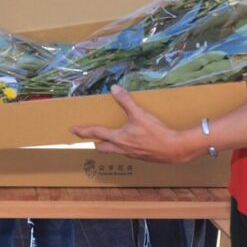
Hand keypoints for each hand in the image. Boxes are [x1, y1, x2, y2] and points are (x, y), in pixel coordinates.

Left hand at [71, 88, 193, 161]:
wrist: (173, 149)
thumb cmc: (155, 132)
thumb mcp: (139, 114)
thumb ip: (126, 101)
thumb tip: (114, 88)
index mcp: (118, 138)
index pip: (96, 133)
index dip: (83, 131)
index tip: (73, 130)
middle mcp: (121, 148)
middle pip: (102, 148)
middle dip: (95, 142)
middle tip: (91, 138)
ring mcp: (131, 155)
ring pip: (114, 151)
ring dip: (109, 145)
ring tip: (110, 139)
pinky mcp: (141, 157)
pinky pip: (127, 152)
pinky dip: (123, 147)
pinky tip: (132, 141)